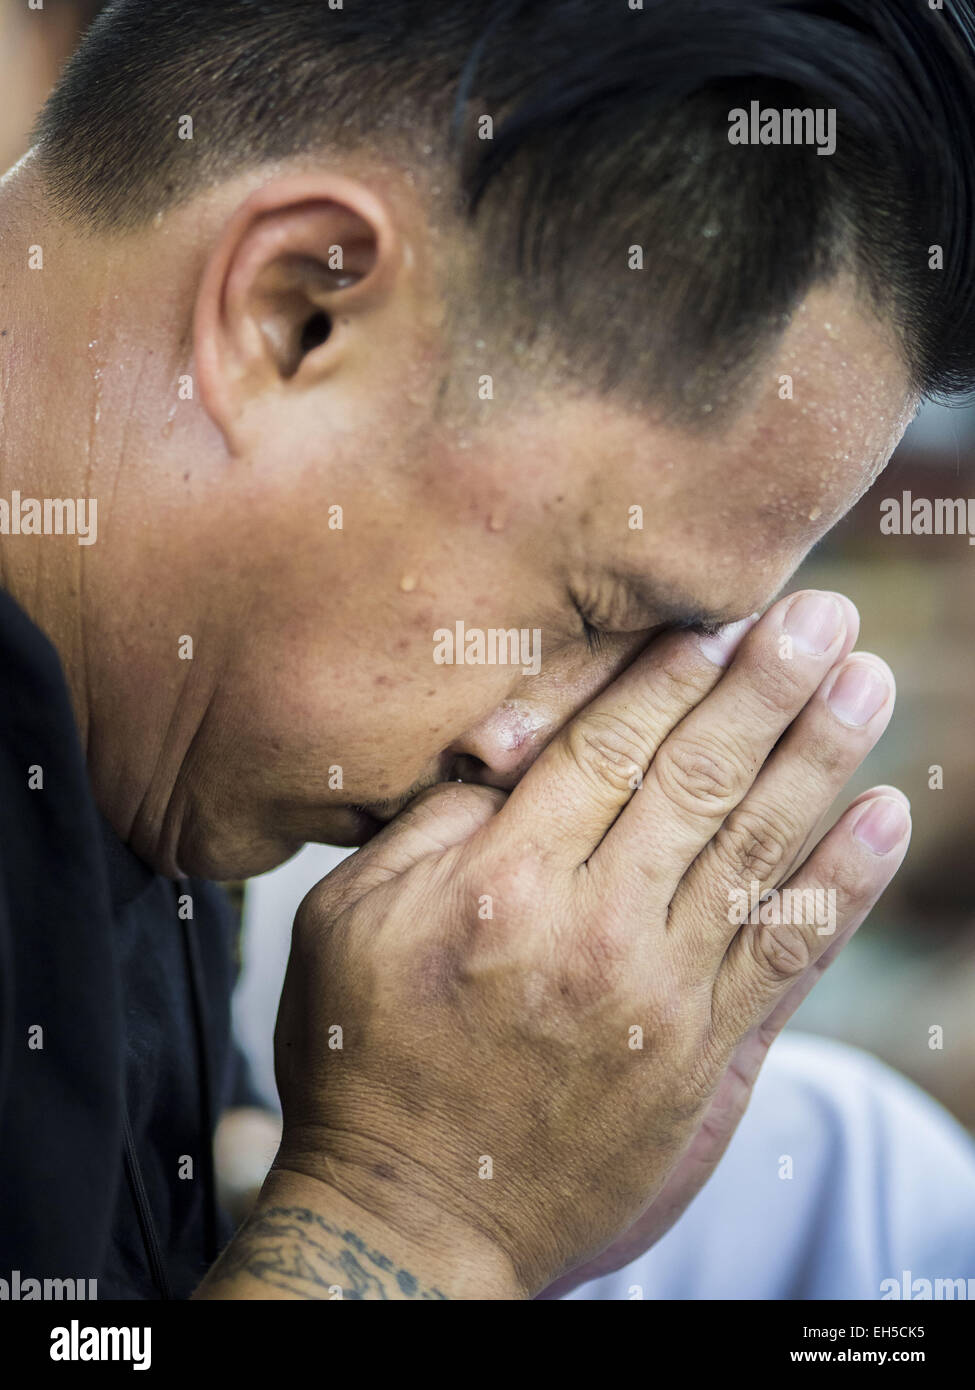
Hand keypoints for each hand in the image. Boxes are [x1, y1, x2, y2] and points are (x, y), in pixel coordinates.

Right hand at [272, 589, 908, 1297]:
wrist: (412, 1221)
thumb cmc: (362, 1058)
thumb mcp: (345, 921)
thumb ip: (430, 824)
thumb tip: (511, 742)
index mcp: (498, 881)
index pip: (607, 746)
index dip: (671, 674)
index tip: (722, 615)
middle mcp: (592, 926)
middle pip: (698, 779)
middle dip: (767, 687)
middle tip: (824, 617)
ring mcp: (658, 995)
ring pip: (757, 849)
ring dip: (820, 757)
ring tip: (868, 683)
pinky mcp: (701, 1058)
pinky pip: (787, 955)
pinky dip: (844, 884)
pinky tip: (884, 818)